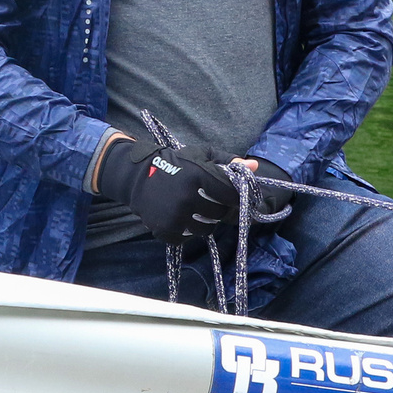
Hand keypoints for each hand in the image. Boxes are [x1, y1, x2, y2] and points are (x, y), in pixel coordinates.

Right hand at [94, 135, 237, 245]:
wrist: (138, 176)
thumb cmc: (175, 163)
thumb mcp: (201, 156)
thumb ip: (228, 162)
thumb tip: (254, 166)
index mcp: (199, 175)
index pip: (232, 194)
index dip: (236, 197)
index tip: (232, 196)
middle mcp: (187, 197)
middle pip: (220, 213)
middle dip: (219, 208)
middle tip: (209, 201)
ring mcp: (176, 216)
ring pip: (207, 228)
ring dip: (205, 221)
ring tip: (196, 210)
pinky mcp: (166, 230)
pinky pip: (188, 237)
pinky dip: (187, 230)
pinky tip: (181, 217)